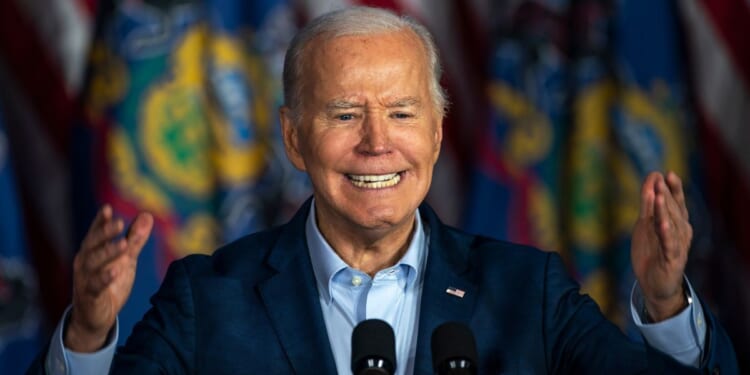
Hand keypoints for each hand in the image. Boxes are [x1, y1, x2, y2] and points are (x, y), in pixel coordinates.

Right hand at [65, 205, 152, 351]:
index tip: (107, 208)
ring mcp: (85, 279)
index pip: (96, 233)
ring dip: (107, 252)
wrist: (97, 317)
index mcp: (92, 251)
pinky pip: (95, 286)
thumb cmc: (110, 283)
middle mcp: (85, 262)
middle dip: (104, 233)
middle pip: (93, 244)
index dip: (100, 221)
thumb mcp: (126, 259)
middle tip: (119, 222)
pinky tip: (115, 271)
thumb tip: (147, 215)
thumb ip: (135, 239)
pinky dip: (104, 278)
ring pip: (93, 263)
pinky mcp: (89, 296)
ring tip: (122, 243)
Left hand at [631, 172, 691, 321]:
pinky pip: (669, 245)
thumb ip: (647, 205)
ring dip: (665, 210)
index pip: (675, 202)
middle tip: (659, 179)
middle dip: (666, 195)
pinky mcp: (671, 259)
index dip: (672, 188)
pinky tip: (663, 224)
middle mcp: (679, 232)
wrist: (654, 284)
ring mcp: (677, 245)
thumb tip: (650, 181)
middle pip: (672, 210)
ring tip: (660, 195)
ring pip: (672, 225)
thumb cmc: (652, 252)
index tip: (666, 173)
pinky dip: (666, 234)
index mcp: (675, 223)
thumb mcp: (646, 225)